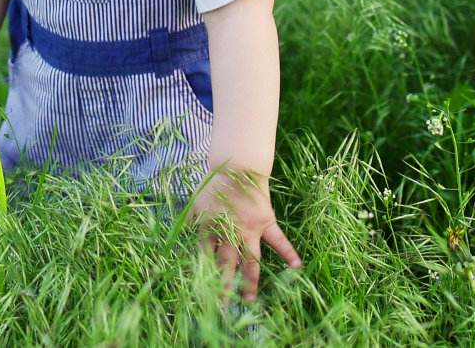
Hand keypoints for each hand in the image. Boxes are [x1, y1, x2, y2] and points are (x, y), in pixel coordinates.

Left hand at [190, 169, 301, 301]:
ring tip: (250, 300)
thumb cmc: (214, 183)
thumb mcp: (195, 201)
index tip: (203, 291)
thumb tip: (179, 234)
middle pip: (226, 265)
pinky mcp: (265, 223)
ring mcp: (249, 230)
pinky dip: (288, 252)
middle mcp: (229, 234)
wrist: (237, 167)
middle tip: (223, 306)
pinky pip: (278, 240)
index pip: (205, 257)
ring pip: (250, 260)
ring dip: (250, 281)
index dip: (204, 274)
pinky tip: (296, 266)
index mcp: (210, 229)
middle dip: (224, 286)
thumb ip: (191, 220)